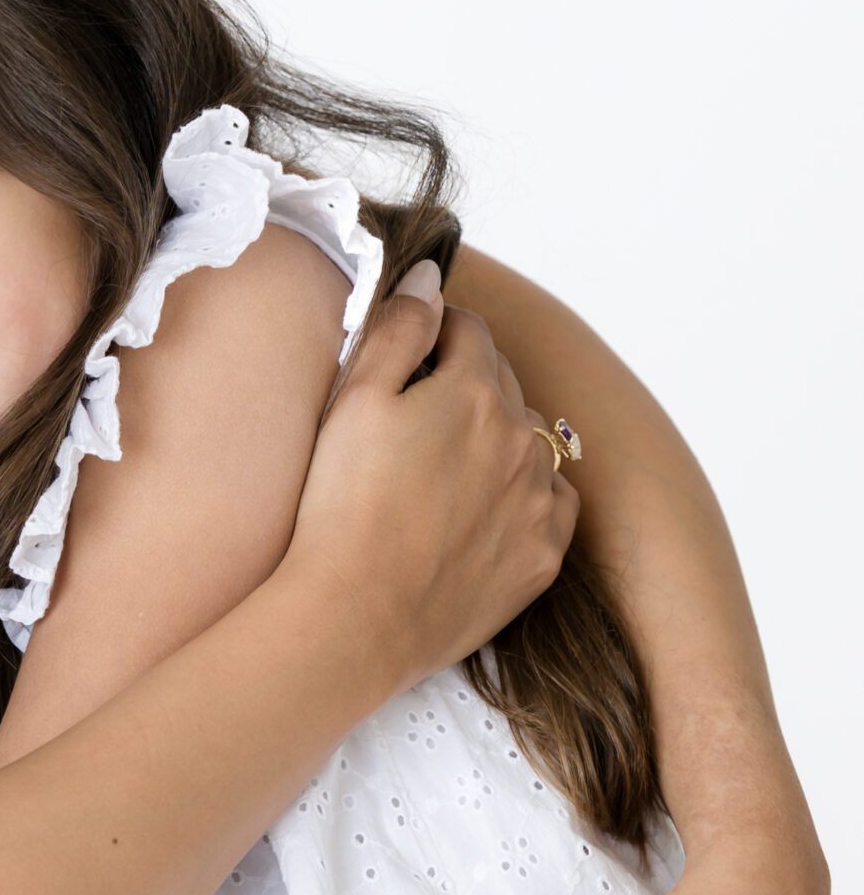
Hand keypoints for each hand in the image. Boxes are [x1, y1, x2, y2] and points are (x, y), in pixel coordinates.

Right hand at [285, 270, 579, 691]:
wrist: (357, 617)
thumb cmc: (341, 508)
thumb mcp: (354, 401)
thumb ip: (398, 329)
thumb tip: (430, 276)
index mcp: (472, 392)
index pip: (470, 331)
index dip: (438, 331)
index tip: (414, 347)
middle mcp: (519, 440)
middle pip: (503, 382)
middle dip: (468, 381)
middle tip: (418, 414)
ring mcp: (537, 501)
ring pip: (531, 443)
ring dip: (500, 439)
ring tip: (447, 468)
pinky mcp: (541, 558)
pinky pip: (552, 505)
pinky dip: (527, 496)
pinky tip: (485, 511)